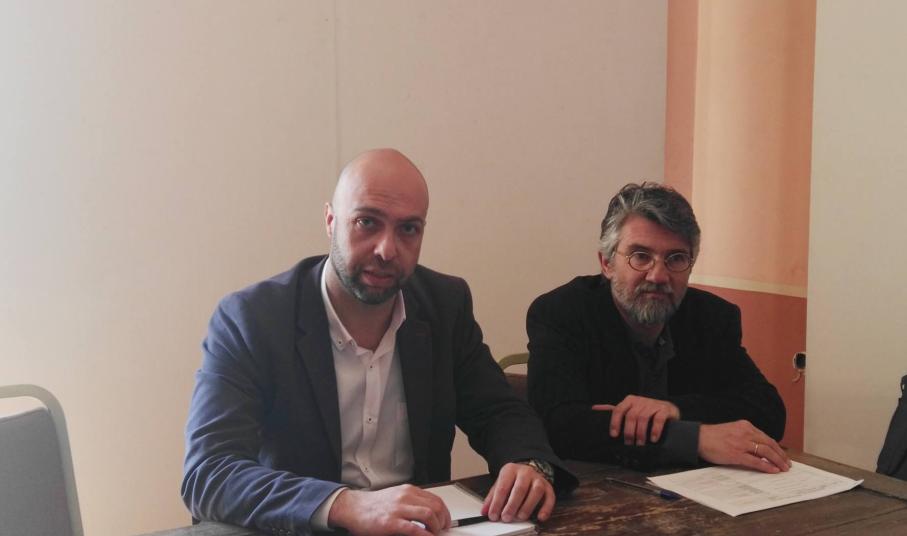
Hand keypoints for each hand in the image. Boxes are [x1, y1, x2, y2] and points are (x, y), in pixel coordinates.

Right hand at [327, 484, 450, 534]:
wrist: (353, 508)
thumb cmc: (373, 505)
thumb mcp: (396, 497)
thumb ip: (411, 502)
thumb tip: (429, 514)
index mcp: (408, 490)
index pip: (435, 499)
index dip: (444, 512)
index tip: (446, 521)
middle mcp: (405, 497)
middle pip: (435, 506)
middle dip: (443, 520)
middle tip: (442, 529)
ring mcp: (398, 509)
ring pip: (428, 515)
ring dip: (436, 527)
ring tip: (434, 534)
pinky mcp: (391, 523)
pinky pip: (414, 529)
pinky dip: (425, 535)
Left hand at [481, 462, 555, 522]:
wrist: (527, 469)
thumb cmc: (512, 479)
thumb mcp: (500, 483)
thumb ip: (492, 497)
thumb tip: (485, 511)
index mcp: (510, 470)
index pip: (503, 487)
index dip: (497, 503)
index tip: (493, 515)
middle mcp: (525, 472)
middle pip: (520, 489)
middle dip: (512, 505)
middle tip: (506, 517)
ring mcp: (538, 479)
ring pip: (536, 491)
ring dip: (527, 506)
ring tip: (520, 517)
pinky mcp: (548, 487)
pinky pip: (550, 497)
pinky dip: (546, 508)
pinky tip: (540, 517)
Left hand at [592, 395, 679, 444]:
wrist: (668, 409)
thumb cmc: (645, 412)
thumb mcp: (629, 409)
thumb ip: (614, 410)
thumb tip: (595, 408)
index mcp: (629, 401)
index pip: (618, 410)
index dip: (615, 423)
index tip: (614, 435)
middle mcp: (640, 401)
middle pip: (631, 416)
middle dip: (628, 432)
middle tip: (628, 443)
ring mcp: (653, 404)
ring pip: (643, 418)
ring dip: (640, 433)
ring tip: (640, 444)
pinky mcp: (664, 409)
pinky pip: (658, 419)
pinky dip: (655, 430)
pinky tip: (653, 439)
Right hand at [698, 420, 791, 472]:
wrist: (698, 438)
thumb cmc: (713, 436)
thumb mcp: (732, 431)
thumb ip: (744, 437)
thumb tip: (758, 449)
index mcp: (745, 426)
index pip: (766, 437)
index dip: (776, 447)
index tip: (782, 455)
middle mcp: (745, 432)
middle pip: (769, 444)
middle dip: (780, 455)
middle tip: (787, 463)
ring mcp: (741, 443)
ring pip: (765, 451)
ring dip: (777, 460)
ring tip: (783, 468)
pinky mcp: (736, 454)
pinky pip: (755, 461)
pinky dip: (766, 466)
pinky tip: (773, 470)